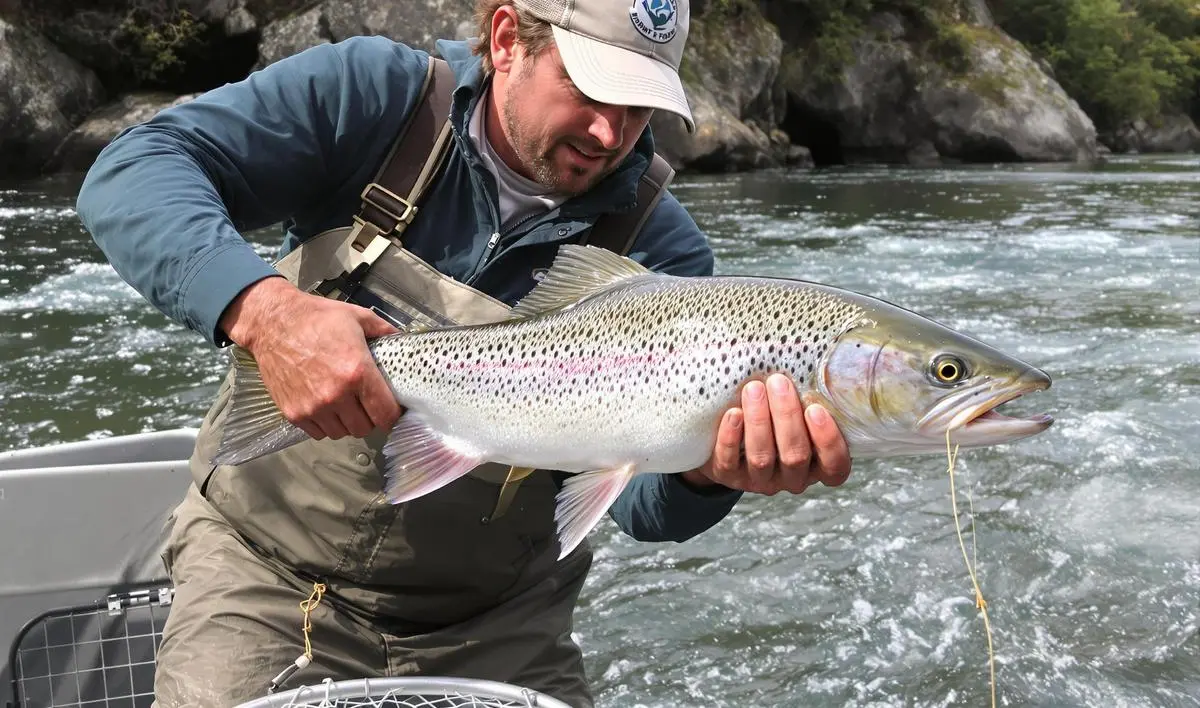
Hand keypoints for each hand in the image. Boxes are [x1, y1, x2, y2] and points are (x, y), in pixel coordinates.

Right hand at [219, 276, 401, 439]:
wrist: (272, 323)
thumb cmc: (317, 318)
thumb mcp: (358, 317)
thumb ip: (385, 331)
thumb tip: (403, 340)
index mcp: (357, 373)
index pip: (386, 415)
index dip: (392, 415)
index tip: (391, 409)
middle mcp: (336, 395)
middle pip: (365, 428)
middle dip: (370, 418)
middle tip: (366, 403)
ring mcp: (313, 407)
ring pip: (342, 433)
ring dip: (347, 422)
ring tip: (345, 403)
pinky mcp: (294, 413)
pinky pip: (319, 433)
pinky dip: (325, 424)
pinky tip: (326, 406)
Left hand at [682, 373, 851, 494]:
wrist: (731, 438)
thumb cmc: (776, 415)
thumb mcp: (798, 408)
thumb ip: (809, 395)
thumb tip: (813, 353)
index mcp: (818, 463)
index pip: (835, 464)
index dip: (828, 441)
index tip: (816, 409)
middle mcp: (792, 477)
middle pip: (795, 456)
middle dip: (787, 417)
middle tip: (778, 382)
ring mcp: (760, 480)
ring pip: (762, 459)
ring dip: (759, 422)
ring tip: (754, 389)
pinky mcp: (729, 477)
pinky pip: (729, 462)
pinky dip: (731, 437)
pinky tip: (733, 414)